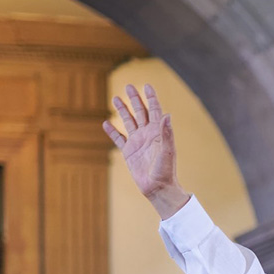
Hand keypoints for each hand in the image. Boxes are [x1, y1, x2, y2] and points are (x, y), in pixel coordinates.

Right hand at [103, 85, 187, 218]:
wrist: (158, 188)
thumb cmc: (165, 171)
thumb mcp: (167, 151)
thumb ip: (166, 133)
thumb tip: (167, 115)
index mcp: (158, 132)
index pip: (154, 110)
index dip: (151, 98)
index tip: (147, 86)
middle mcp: (147, 134)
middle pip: (140, 112)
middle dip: (134, 99)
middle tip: (128, 86)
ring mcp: (137, 142)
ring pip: (128, 122)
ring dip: (123, 110)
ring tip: (115, 98)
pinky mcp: (129, 152)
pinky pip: (118, 139)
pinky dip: (112, 131)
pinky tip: (106, 123)